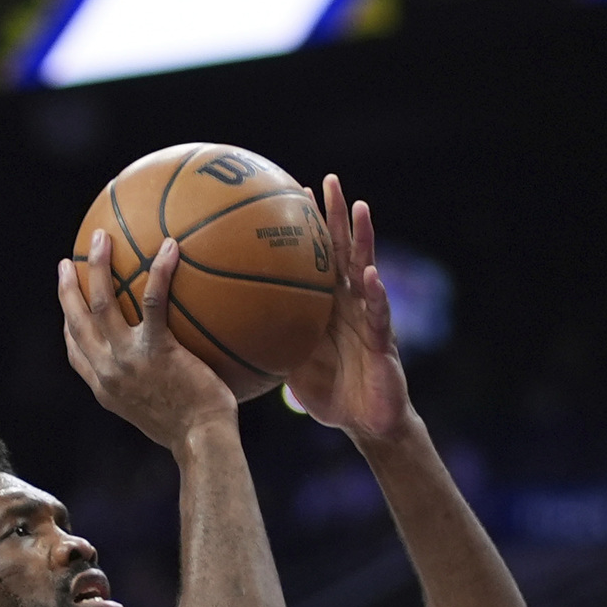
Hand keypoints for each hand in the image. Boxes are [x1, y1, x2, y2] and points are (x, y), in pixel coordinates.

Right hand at [59, 231, 238, 447]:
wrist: (201, 442)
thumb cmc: (192, 432)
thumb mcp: (158, 414)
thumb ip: (151, 388)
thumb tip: (168, 372)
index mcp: (105, 388)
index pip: (76, 352)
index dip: (68, 324)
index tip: (68, 306)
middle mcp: (108, 372)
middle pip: (77, 320)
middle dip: (69, 287)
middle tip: (70, 261)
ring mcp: (128, 360)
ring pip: (102, 303)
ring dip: (99, 267)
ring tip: (102, 238)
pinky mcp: (156, 350)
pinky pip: (153, 302)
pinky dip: (159, 271)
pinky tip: (169, 247)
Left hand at [283, 176, 411, 442]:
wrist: (366, 425)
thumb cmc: (331, 395)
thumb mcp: (289, 365)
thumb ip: (267, 344)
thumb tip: (220, 333)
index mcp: (329, 307)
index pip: (318, 258)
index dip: (308, 229)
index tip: (291, 195)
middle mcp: (351, 305)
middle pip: (343, 251)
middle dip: (337, 216)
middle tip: (327, 181)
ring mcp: (370, 319)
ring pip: (367, 269)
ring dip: (364, 238)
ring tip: (359, 207)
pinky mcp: (385, 342)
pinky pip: (379, 315)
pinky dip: (375, 295)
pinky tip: (370, 275)